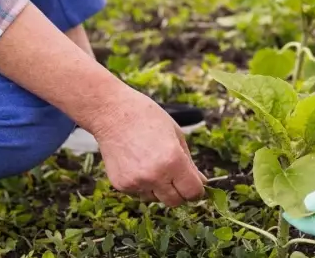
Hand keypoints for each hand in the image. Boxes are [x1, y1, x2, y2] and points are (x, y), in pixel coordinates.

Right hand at [91, 89, 206, 206]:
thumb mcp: (177, 135)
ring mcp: (136, 183)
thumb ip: (190, 163)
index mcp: (173, 161)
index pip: (192, 192)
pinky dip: (142, 184)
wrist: (112, 112)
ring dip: (160, 189)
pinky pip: (139, 193)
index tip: (195, 185)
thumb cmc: (147, 117)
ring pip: (156, 199)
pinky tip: (138, 164)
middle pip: (175, 202)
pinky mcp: (121, 185)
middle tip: (176, 177)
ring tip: (152, 164)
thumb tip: (202, 183)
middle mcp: (155, 176)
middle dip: (180, 192)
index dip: (197, 190)